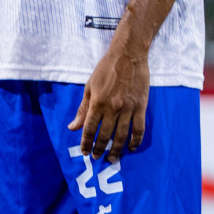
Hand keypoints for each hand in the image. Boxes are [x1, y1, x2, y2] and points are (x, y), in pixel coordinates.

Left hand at [68, 36, 149, 160]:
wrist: (129, 55)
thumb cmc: (106, 69)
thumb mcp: (89, 87)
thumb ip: (83, 109)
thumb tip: (73, 127)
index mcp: (97, 103)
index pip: (89, 129)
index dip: (86, 143)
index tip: (85, 152)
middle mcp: (112, 108)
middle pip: (105, 135)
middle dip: (99, 149)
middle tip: (97, 157)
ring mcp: (128, 108)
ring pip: (122, 135)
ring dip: (116, 149)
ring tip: (112, 159)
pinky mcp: (141, 106)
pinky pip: (139, 127)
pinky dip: (136, 140)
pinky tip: (132, 147)